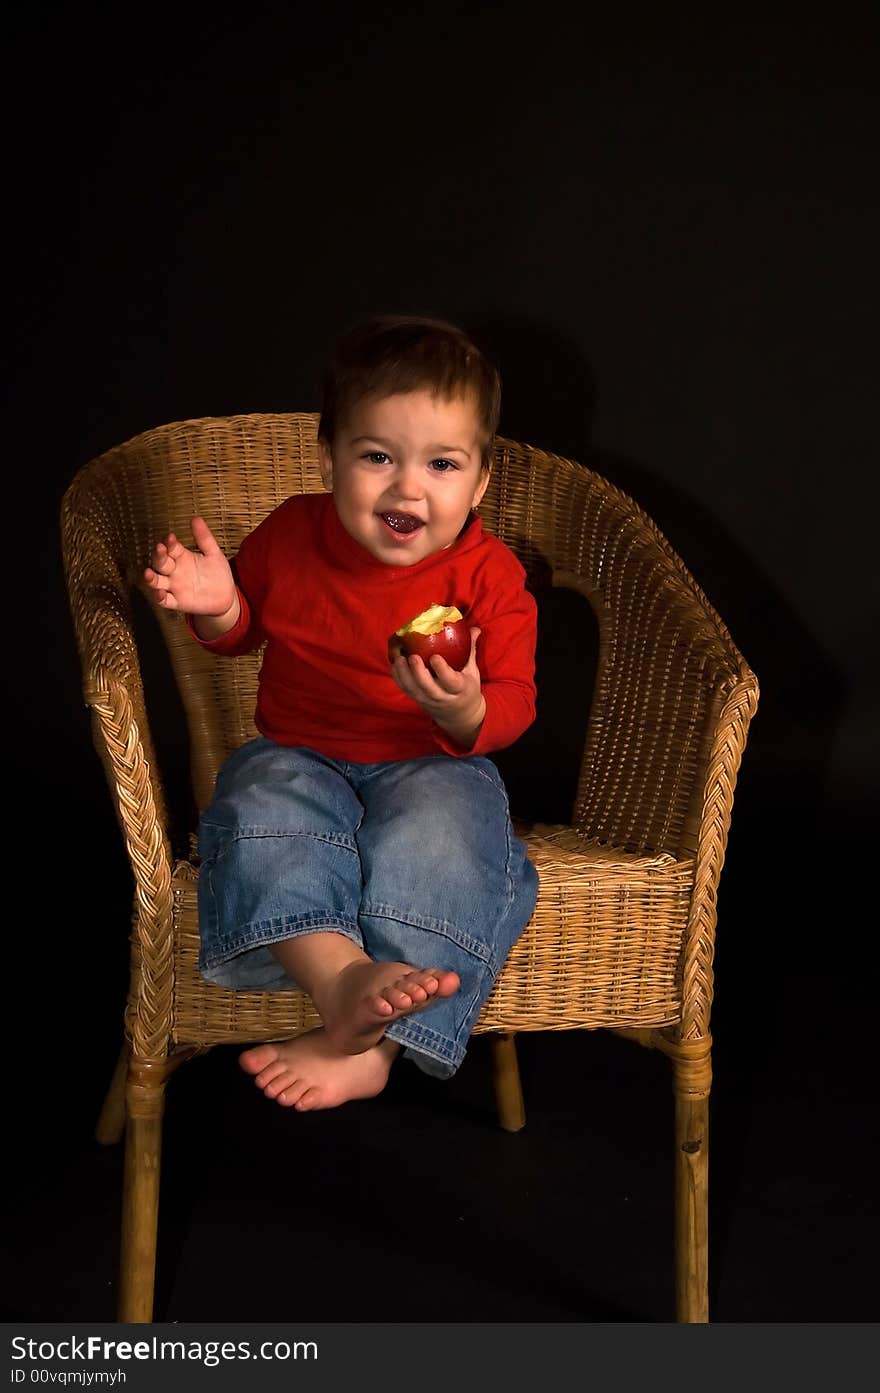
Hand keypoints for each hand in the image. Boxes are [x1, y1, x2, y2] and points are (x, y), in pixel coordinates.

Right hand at [144, 516, 237, 617]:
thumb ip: (204, 537)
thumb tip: (196, 518)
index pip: (171, 548)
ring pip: (157, 581)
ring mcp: (175, 587)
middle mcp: (175, 571)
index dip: (169, 543)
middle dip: (159, 556)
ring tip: (148, 573)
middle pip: (161, 563)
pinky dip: (160, 598)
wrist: (226, 596)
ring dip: (151, 578)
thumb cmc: (218, 574)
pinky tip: (160, 593)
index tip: (171, 537)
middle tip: (160, 548)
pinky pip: (165, 601)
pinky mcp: (178, 602)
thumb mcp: (213, 553)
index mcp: (182, 557)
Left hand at [390, 627, 486, 747]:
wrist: (459, 714)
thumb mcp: (472, 672)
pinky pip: (406, 690)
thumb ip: (471, 650)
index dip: (442, 670)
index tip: (435, 657)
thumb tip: (475, 629)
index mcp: (459, 689)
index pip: (450, 681)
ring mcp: (428, 700)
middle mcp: (443, 697)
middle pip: (428, 688)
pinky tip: (394, 664)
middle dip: (418, 673)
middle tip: (413, 656)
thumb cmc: (466, 687)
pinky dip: (398, 678)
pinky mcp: (418, 700)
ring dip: (404, 675)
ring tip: (399, 659)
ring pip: (414, 690)